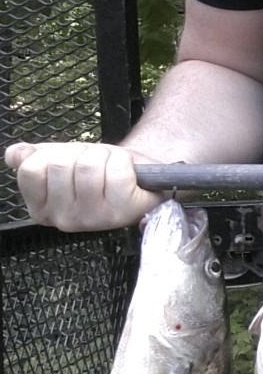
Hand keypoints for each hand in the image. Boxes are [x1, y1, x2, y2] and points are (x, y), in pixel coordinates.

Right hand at [5, 141, 161, 231]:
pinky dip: (123, 162)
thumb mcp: (59, 159)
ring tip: (110, 166)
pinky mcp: (121, 214)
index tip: (69, 160)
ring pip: (88, 167)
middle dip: (80, 153)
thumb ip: (32, 157)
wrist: (136, 173)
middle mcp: (63, 220)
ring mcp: (92, 220)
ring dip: (104, 155)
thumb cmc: (96, 168)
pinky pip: (116, 173)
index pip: (31, 170)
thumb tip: (15, 154)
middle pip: (60, 165)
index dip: (53, 154)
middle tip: (95, 163)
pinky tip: (128, 173)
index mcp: (40, 209)